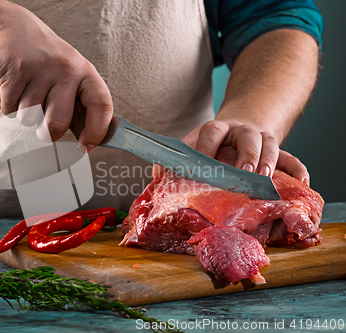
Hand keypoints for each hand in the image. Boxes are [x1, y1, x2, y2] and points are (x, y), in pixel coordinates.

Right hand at [0, 3, 112, 150]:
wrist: (11, 26)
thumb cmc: (43, 59)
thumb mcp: (68, 72)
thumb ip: (77, 100)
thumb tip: (85, 140)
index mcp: (84, 71)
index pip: (101, 104)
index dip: (97, 130)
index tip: (86, 146)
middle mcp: (66, 69)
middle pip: (58, 122)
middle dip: (48, 134)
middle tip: (43, 130)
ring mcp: (40, 69)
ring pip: (29, 117)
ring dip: (24, 115)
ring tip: (26, 94)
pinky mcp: (15, 70)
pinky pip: (10, 109)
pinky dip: (8, 106)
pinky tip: (13, 87)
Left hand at [152, 119, 309, 184]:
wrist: (238, 127)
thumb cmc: (210, 144)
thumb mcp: (191, 144)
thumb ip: (173, 160)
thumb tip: (157, 177)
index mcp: (216, 128)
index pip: (211, 132)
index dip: (206, 147)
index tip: (202, 165)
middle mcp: (241, 130)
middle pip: (247, 136)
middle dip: (246, 153)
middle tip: (244, 171)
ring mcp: (262, 139)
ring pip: (271, 145)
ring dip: (270, 161)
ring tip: (266, 178)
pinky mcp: (278, 151)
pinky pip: (292, 158)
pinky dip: (298, 170)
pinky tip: (301, 182)